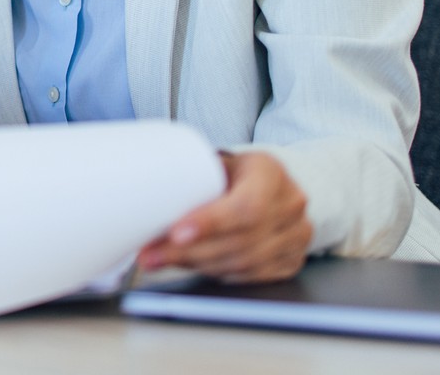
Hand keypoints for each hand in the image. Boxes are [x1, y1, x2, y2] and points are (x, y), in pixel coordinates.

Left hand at [138, 151, 311, 282]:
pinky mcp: (292, 260)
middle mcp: (290, 205)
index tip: (176, 234)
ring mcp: (297, 236)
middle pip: (240, 241)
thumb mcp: (220, 162)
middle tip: (152, 254)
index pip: (245, 206)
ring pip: (244, 263)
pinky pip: (252, 276)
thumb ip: (192, 176)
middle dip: (190, 252)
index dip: (210, 224)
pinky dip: (218, 274)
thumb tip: (142, 196)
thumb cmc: (237, 171)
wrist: (272, 184)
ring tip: (163, 260)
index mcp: (271, 173)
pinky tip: (194, 266)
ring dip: (198, 265)